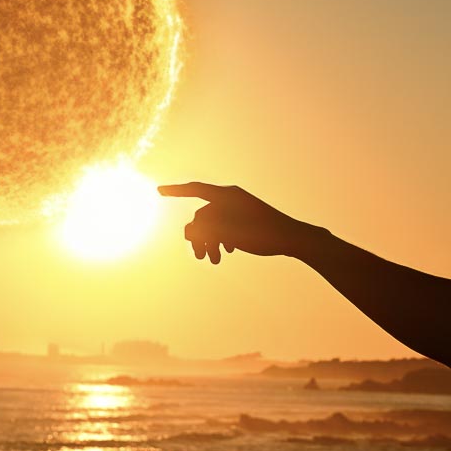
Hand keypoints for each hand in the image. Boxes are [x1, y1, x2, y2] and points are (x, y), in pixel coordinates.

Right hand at [158, 182, 310, 263]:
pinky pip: (224, 228)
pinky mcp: (245, 220)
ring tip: (215, 261)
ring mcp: (238, 209)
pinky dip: (221, 240)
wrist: (291, 238)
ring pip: (213, 225)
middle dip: (199, 237)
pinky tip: (228, 252)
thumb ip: (204, 230)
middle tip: (199, 257)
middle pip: (203, 216)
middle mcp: (231, 199)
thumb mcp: (229, 232)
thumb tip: (187, 231)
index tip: (158, 191)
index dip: (176, 191)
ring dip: (210, 242)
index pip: (196, 189)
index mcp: (227, 195)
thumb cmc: (262, 233)